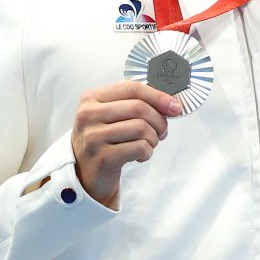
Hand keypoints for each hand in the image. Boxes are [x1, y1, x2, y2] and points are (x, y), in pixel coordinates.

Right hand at [70, 81, 180, 207]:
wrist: (85, 171)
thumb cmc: (104, 139)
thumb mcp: (112, 115)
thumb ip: (135, 104)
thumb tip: (171, 104)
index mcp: (92, 98)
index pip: (132, 88)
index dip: (158, 96)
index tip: (175, 107)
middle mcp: (89, 115)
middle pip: (139, 108)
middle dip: (159, 121)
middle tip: (161, 131)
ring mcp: (93, 136)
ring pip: (141, 128)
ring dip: (153, 138)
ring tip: (148, 144)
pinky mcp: (103, 157)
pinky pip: (140, 148)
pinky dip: (147, 152)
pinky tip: (140, 155)